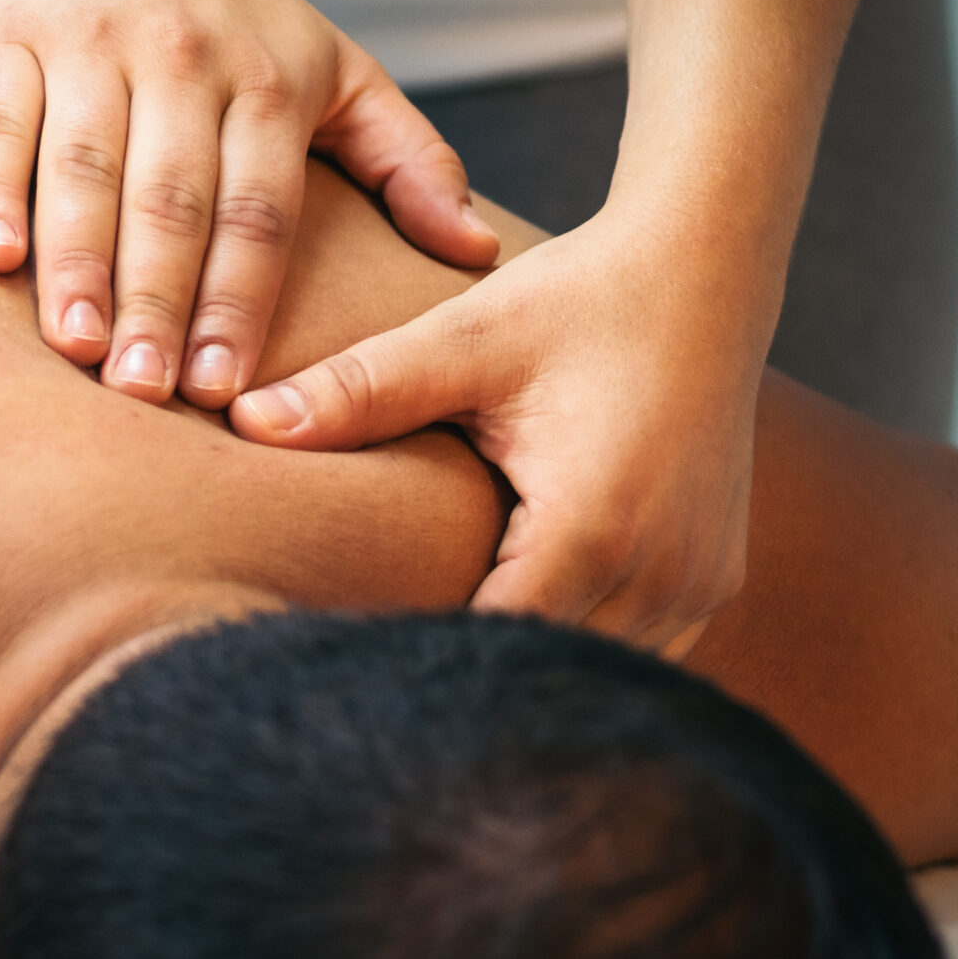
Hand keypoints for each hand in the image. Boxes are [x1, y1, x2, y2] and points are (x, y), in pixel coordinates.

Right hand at [0, 0, 497, 405]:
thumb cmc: (231, 5)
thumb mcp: (336, 67)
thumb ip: (409, 158)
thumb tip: (477, 252)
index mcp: (266, 81)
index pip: (258, 212)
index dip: (241, 301)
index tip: (226, 392)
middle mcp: (182, 59)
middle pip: (172, 200)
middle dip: (160, 302)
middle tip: (146, 394)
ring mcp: (90, 44)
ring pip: (83, 168)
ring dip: (78, 264)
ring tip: (78, 350)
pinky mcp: (5, 32)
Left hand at [228, 214, 762, 648]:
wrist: (705, 269)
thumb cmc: (581, 297)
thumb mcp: (465, 338)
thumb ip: (360, 389)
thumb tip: (245, 419)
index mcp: (592, 526)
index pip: (492, 647)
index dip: (416, 664)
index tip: (343, 668)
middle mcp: (660, 573)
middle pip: (542, 677)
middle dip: (463, 682)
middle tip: (370, 689)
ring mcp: (697, 584)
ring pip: (596, 679)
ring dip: (526, 673)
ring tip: (435, 673)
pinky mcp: (712, 579)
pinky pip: (643, 654)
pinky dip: (580, 650)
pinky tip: (511, 637)